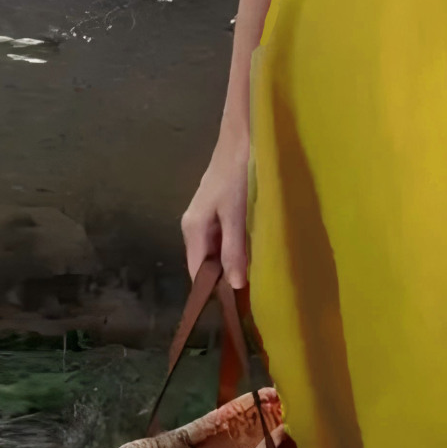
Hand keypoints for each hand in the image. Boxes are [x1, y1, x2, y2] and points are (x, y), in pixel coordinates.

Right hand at [181, 133, 250, 285]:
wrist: (242, 137)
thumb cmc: (237, 175)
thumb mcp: (237, 215)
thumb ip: (234, 250)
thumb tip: (233, 286)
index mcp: (193, 230)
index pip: (197, 272)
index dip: (212, 291)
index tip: (233, 309)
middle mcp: (194, 227)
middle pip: (205, 263)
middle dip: (223, 280)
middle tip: (249, 299)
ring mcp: (206, 218)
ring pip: (216, 251)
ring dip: (231, 264)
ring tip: (253, 282)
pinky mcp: (219, 210)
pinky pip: (224, 238)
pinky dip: (236, 249)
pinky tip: (252, 255)